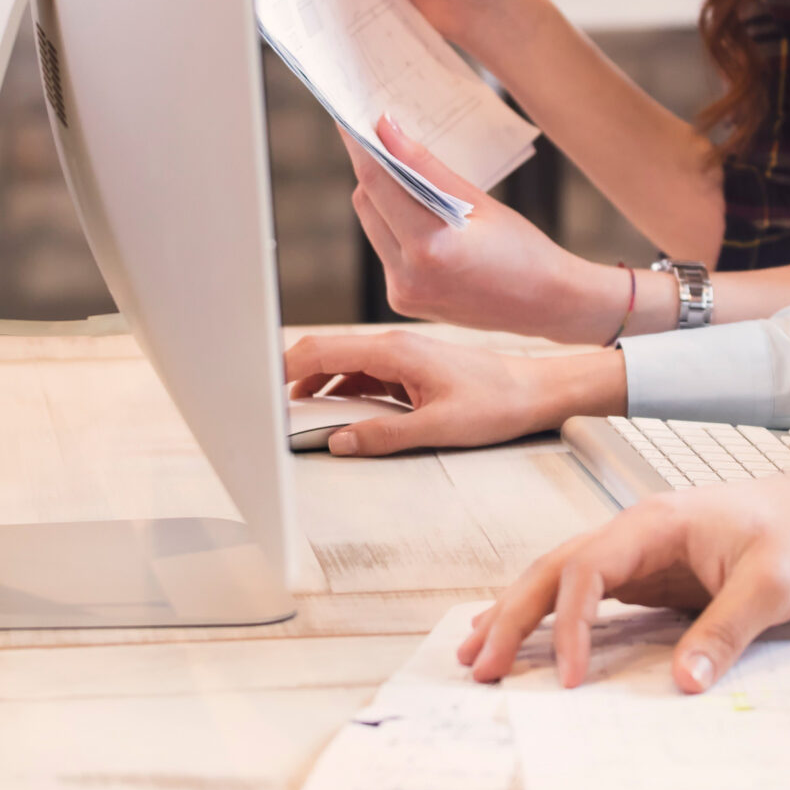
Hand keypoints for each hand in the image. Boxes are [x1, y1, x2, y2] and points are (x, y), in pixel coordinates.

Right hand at [282, 326, 624, 455]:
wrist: (535, 391)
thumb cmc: (497, 403)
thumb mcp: (439, 427)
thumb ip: (384, 435)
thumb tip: (337, 443)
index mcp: (393, 351)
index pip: (321, 350)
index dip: (282, 368)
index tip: (255, 387)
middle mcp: (391, 347)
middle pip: (324, 355)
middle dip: (290, 378)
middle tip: (264, 407)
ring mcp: (400, 357)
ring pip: (342, 368)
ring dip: (315, 389)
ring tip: (292, 417)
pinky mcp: (409, 370)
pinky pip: (363, 378)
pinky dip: (341, 394)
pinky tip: (336, 417)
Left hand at [347, 115, 629, 342]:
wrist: (547, 304)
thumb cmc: (523, 249)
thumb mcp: (480, 201)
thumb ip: (426, 165)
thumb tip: (386, 128)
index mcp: (430, 247)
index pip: (376, 182)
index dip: (358, 145)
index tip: (348, 117)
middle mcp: (407, 275)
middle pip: (366, 203)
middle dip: (374, 170)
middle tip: (386, 141)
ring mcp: (402, 293)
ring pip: (371, 225)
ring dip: (383, 198)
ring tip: (413, 182)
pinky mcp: (402, 300)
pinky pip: (384, 249)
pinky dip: (396, 227)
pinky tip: (425, 220)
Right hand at [456, 448, 789, 691]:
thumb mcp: (773, 584)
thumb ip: (725, 632)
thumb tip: (682, 684)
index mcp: (656, 522)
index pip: (586, 569)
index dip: (568, 623)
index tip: (567, 677)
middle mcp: (636, 531)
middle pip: (554, 568)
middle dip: (510, 615)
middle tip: (478, 665)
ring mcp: (640, 551)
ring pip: (562, 577)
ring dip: (518, 612)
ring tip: (476, 652)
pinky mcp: (649, 573)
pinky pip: (587, 593)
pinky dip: (551, 614)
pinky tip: (526, 635)